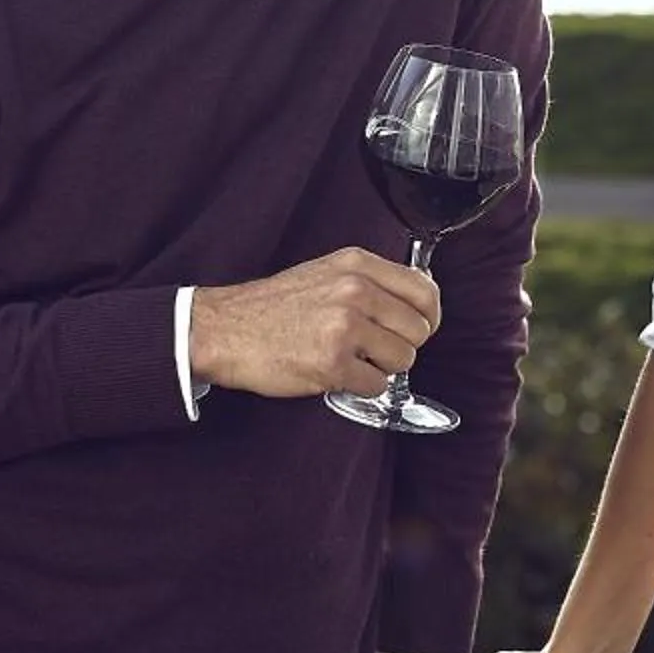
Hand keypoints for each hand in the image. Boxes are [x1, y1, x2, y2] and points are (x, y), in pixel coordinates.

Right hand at [189, 249, 439, 399]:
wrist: (226, 330)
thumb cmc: (275, 306)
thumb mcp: (327, 273)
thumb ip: (372, 281)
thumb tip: (419, 300)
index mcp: (357, 265)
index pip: (425, 291)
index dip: (427, 317)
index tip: (416, 328)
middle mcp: (355, 291)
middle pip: (419, 330)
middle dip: (401, 346)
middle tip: (373, 349)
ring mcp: (344, 327)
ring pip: (403, 360)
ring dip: (381, 368)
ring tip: (351, 359)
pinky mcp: (332, 363)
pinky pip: (377, 386)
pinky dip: (361, 387)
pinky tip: (337, 373)